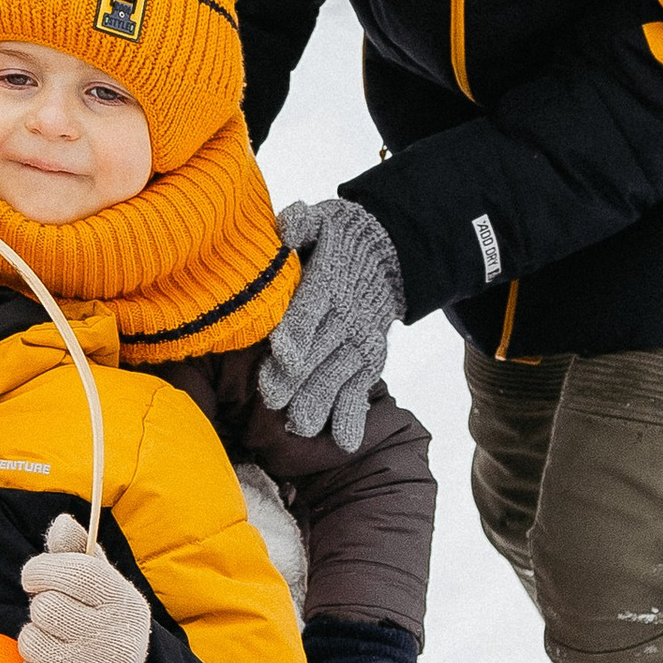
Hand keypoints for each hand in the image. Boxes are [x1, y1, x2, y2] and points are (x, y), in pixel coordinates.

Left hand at [17, 514, 152, 662]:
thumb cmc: (107, 634)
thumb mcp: (107, 594)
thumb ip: (81, 557)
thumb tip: (60, 522)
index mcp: (124, 605)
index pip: (72, 572)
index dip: (42, 570)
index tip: (35, 578)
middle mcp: (112, 639)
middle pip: (44, 607)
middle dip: (41, 611)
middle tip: (59, 622)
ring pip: (30, 640)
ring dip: (37, 644)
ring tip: (64, 653)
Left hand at [257, 197, 402, 456]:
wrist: (387, 254)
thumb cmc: (338, 238)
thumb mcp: (322, 219)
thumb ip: (302, 222)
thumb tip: (289, 227)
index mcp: (329, 281)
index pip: (311, 308)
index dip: (297, 332)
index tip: (283, 354)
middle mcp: (347, 315)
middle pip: (320, 349)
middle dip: (298, 377)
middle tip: (275, 401)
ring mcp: (359, 340)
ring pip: (339, 375)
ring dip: (321, 401)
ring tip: (300, 427)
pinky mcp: (367, 359)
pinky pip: (360, 389)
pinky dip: (353, 415)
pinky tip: (345, 443)